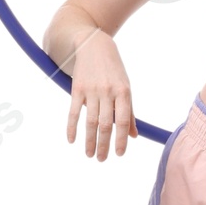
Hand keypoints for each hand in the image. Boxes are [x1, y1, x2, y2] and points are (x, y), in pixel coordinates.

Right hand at [65, 27, 137, 159]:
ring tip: (89, 154)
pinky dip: (72, 127)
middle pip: (106, 124)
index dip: (121, 139)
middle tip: (102, 160)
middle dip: (104, 145)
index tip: (119, 154)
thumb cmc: (113, 70)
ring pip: (90, 121)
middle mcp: (108, 92)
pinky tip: (72, 140)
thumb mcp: (125, 87)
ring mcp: (91, 90)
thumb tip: (133, 135)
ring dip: (89, 140)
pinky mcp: (76, 89)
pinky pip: (74, 112)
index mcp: (123, 92)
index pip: (123, 120)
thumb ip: (129, 111)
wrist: (94, 45)